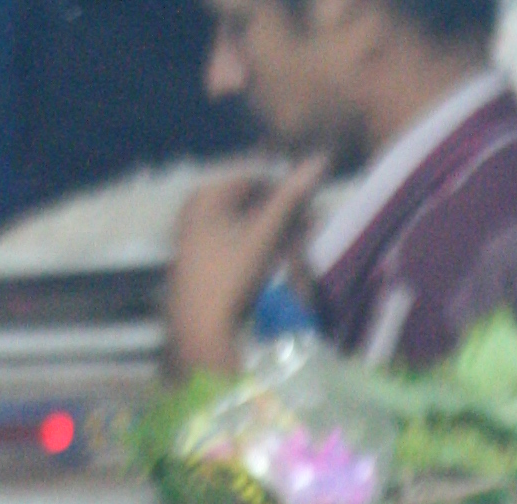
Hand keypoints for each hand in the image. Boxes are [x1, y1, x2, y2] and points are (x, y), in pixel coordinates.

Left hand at [166, 160, 325, 375]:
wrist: (198, 333)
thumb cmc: (227, 278)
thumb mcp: (261, 235)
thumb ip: (289, 198)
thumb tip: (321, 159)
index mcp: (204, 195)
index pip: (253, 177)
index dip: (284, 186)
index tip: (310, 202)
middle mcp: (195, 209)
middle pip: (248, 201)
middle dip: (281, 213)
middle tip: (310, 226)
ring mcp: (195, 236)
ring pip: (244, 224)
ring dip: (274, 232)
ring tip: (299, 244)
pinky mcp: (201, 261)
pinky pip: (235, 244)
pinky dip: (258, 248)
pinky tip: (276, 260)